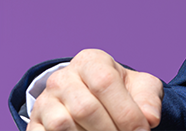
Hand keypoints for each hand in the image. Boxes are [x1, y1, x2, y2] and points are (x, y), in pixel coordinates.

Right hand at [27, 48, 162, 130]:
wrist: (92, 98)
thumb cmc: (120, 93)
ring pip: (63, 125)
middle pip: (85, 109)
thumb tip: (149, 118)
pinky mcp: (35, 122)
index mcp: (91, 61)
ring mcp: (46, 100)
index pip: (105, 83)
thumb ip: (149, 100)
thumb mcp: (140, 88)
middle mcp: (63, 77)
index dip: (126, 112)